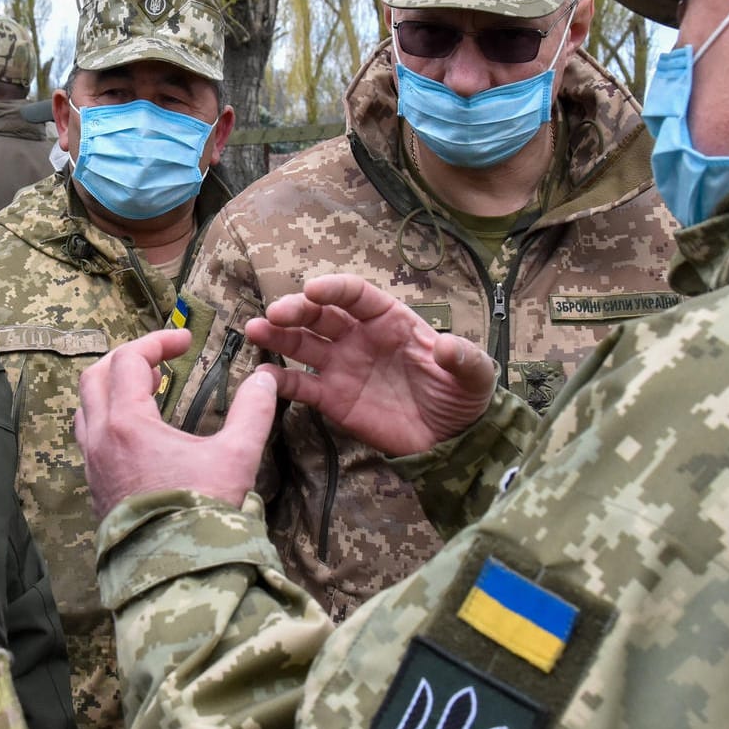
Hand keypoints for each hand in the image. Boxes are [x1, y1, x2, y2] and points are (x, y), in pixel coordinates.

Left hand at [75, 328, 279, 517]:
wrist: (177, 572)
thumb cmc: (203, 512)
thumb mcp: (236, 456)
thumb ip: (253, 411)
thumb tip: (266, 379)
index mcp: (127, 423)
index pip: (128, 360)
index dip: (157, 342)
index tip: (185, 342)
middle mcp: (100, 440)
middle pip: (95, 377)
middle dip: (126, 360)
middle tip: (160, 362)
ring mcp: (93, 465)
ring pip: (86, 409)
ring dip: (111, 390)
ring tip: (146, 391)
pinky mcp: (96, 489)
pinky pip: (89, 439)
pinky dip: (108, 420)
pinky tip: (138, 433)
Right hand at [244, 273, 495, 455]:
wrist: (451, 439)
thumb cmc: (462, 397)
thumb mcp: (474, 376)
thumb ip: (464, 358)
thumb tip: (446, 345)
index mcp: (390, 320)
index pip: (356, 295)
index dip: (334, 288)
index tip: (313, 289)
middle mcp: (360, 337)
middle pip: (321, 314)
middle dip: (296, 309)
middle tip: (275, 313)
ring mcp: (343, 366)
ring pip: (303, 343)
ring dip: (278, 335)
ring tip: (255, 330)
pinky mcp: (333, 398)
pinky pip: (301, 386)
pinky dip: (280, 381)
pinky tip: (263, 378)